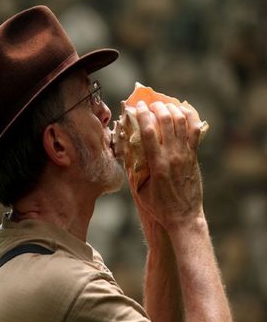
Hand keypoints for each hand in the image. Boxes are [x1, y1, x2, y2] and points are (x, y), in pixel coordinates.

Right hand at [130, 100, 203, 230]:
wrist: (185, 217)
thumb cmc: (159, 207)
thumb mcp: (140, 192)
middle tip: (151, 105)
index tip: (138, 106)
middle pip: (167, 122)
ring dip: (172, 110)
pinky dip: (190, 118)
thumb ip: (133, 171)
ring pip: (182, 123)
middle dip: (158, 108)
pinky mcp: (194, 156)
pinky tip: (183, 113)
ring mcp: (186, 155)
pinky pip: (195, 132)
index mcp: (157, 164)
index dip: (142, 115)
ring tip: (164, 106)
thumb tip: (126, 153)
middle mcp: (173, 156)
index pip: (149, 132)